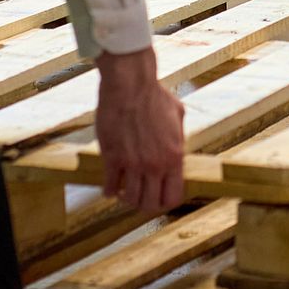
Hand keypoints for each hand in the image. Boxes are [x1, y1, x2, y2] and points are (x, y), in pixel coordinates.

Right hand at [94, 48, 184, 213]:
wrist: (130, 84)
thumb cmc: (154, 95)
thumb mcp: (178, 116)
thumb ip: (179, 138)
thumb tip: (177, 149)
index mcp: (174, 157)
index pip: (173, 197)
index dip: (165, 201)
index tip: (158, 196)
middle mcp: (155, 165)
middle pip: (150, 204)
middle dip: (145, 204)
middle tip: (139, 196)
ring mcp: (133, 164)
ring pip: (130, 199)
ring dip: (126, 198)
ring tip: (124, 192)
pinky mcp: (113, 158)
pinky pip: (110, 186)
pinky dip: (109, 190)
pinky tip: (109, 187)